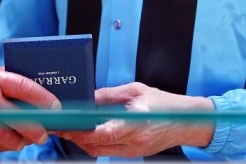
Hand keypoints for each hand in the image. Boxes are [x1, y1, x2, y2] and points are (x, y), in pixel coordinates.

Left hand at [53, 82, 214, 157]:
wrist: (187, 122)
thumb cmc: (164, 103)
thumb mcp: (137, 90)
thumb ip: (110, 95)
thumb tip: (88, 96)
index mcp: (135, 124)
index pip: (104, 134)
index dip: (83, 132)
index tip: (67, 124)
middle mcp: (133, 142)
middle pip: (96, 145)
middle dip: (75, 136)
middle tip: (59, 125)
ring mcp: (133, 151)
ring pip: (98, 151)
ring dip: (82, 141)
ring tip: (68, 127)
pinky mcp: (132, 154)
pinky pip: (107, 151)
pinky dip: (94, 143)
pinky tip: (86, 132)